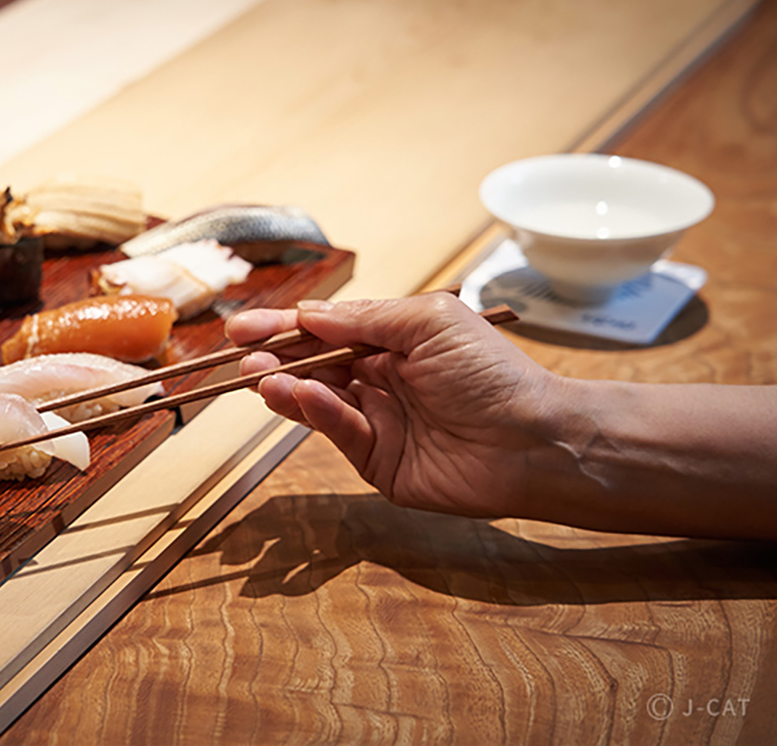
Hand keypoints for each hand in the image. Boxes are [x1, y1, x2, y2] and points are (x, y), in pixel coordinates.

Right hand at [225, 293, 557, 518]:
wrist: (533, 440)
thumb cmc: (492, 372)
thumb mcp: (427, 322)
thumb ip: (364, 318)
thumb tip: (309, 313)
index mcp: (393, 342)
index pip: (325, 331)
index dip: (284, 327)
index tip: (243, 326)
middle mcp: (380, 380)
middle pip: (313, 366)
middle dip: (276, 358)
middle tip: (243, 356)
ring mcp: (377, 422)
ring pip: (317, 401)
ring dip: (287, 386)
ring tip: (260, 377)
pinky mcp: (378, 462)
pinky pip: (338, 433)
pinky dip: (318, 414)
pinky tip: (304, 396)